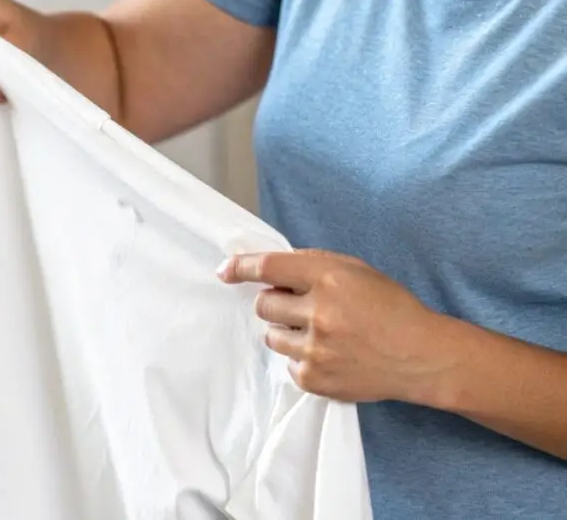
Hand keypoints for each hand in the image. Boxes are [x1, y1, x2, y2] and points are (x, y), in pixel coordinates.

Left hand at [217, 249, 447, 403]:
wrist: (422, 356)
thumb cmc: (389, 307)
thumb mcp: (356, 271)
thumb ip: (312, 267)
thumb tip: (268, 271)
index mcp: (330, 279)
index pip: (270, 268)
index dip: (241, 267)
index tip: (225, 271)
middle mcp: (319, 313)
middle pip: (263, 305)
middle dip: (274, 303)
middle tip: (300, 307)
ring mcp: (316, 350)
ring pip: (271, 336)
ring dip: (287, 332)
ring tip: (321, 333)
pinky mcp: (315, 379)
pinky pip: (288, 364)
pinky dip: (302, 359)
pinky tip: (331, 355)